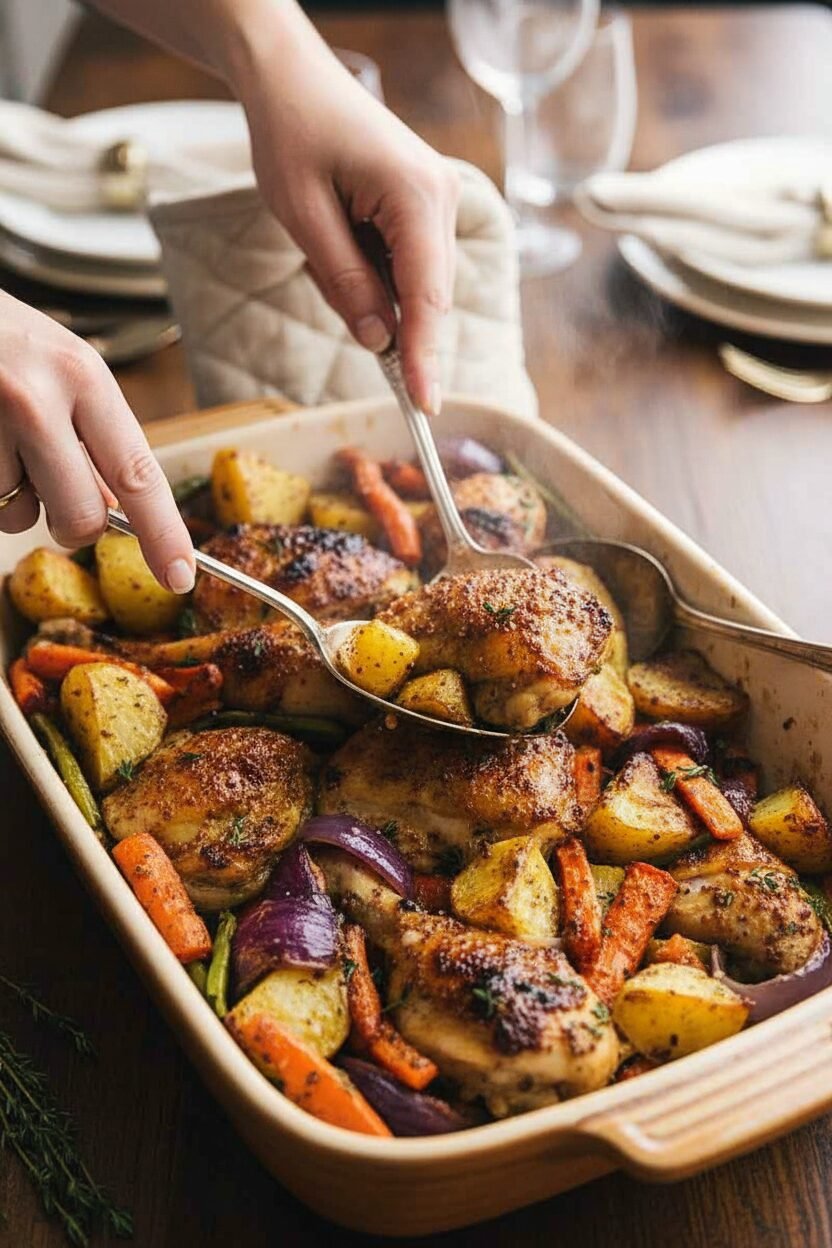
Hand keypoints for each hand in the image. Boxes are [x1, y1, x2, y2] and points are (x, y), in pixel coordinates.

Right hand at [0, 292, 193, 590]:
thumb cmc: (0, 339)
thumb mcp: (60, 370)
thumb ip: (92, 440)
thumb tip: (114, 512)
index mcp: (83, 377)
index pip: (138, 474)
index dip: (164, 534)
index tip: (181, 575)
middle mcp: (37, 398)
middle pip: (80, 516)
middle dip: (70, 523)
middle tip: (50, 486)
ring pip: (18, 516)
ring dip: (11, 498)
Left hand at [229, 6, 459, 415]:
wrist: (290, 74)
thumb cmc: (290, 133)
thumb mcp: (303, 216)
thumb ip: (345, 282)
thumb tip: (379, 340)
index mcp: (416, 196)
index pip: (427, 298)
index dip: (423, 356)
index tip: (425, 404)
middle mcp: (441, 197)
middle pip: (427, 293)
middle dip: (384, 313)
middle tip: (329, 274)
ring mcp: (438, 197)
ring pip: (417, 281)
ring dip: (373, 286)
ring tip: (326, 236)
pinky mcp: (425, 201)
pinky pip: (408, 261)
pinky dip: (375, 270)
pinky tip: (340, 235)